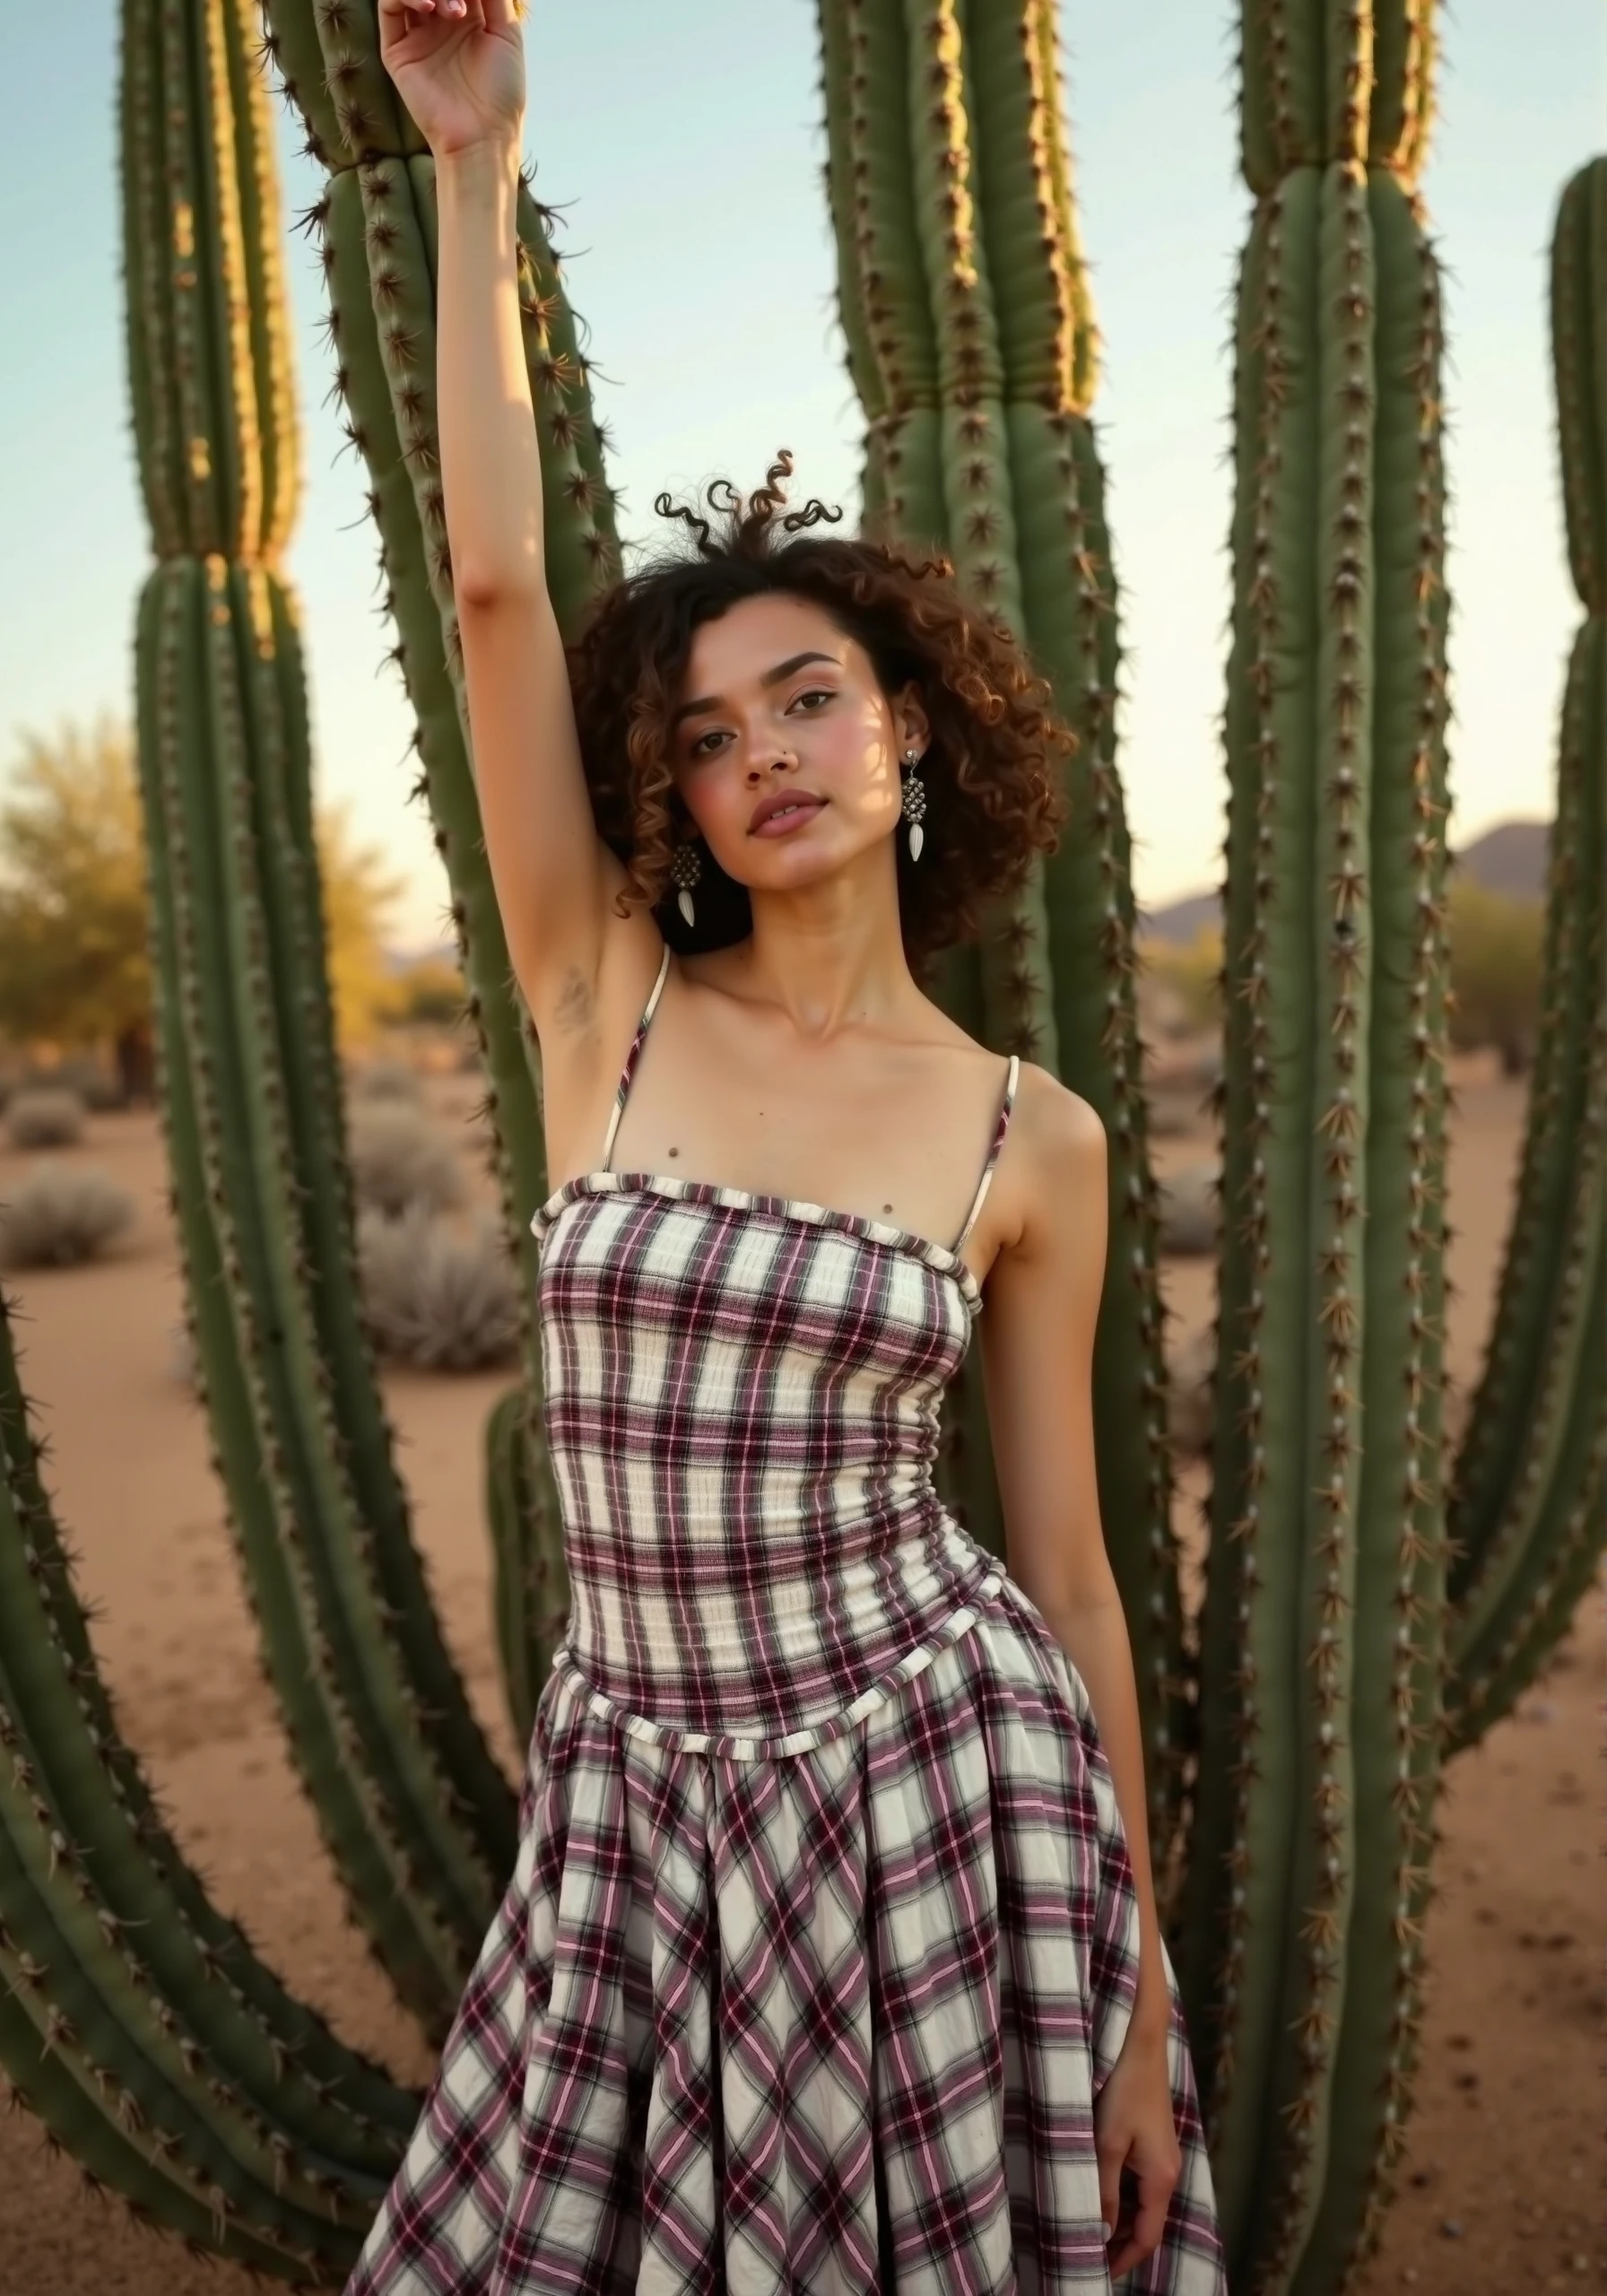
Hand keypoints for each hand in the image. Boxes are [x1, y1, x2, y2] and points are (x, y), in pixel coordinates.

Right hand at [377, 0, 525, 159]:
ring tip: (451, 10)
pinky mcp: (397, 50)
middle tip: (460, 1)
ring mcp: (417, 34)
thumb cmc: (502, 91)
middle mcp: (440, 22)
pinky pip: (390, 7)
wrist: (484, 135)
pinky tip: (427, 7)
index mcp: (469, 16)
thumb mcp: (506, 32)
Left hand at [1093, 2021, 1181, 2281]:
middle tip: (1088, 2254)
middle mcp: (1168, 2172)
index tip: (1098, 2272)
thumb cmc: (1123, 2091)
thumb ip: (1104, 2191)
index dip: (1124, 2259)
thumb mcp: (1106, 2144)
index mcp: (1161, 2179)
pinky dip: (1123, 2198)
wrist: (1141, 2046)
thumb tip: (1099, 2232)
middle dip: (1121, 2244)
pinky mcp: (1155, 2142)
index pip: (1147, 2237)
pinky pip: (1141, 2184)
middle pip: (1148, 2223)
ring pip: (1144, 2203)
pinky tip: (1101, 2194)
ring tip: (1089, 2230)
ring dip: (1121, 2220)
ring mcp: (1163, 2157)